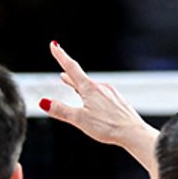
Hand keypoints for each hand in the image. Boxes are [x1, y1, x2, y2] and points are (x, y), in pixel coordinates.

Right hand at [39, 42, 157, 159]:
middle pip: (80, 78)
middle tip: (61, 72)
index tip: (54, 45)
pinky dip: (92, 94)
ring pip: (91, 87)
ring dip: (80, 86)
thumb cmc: (108, 126)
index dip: (61, 56)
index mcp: (89, 89)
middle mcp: (101, 87)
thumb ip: (61, 110)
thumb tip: (44, 102)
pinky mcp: (117, 101)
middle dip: (69, 75)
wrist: (134, 133)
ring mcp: (110, 93)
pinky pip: (101, 94)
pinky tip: (94, 101)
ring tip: (73, 86)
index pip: (71, 68)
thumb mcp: (79, 120)